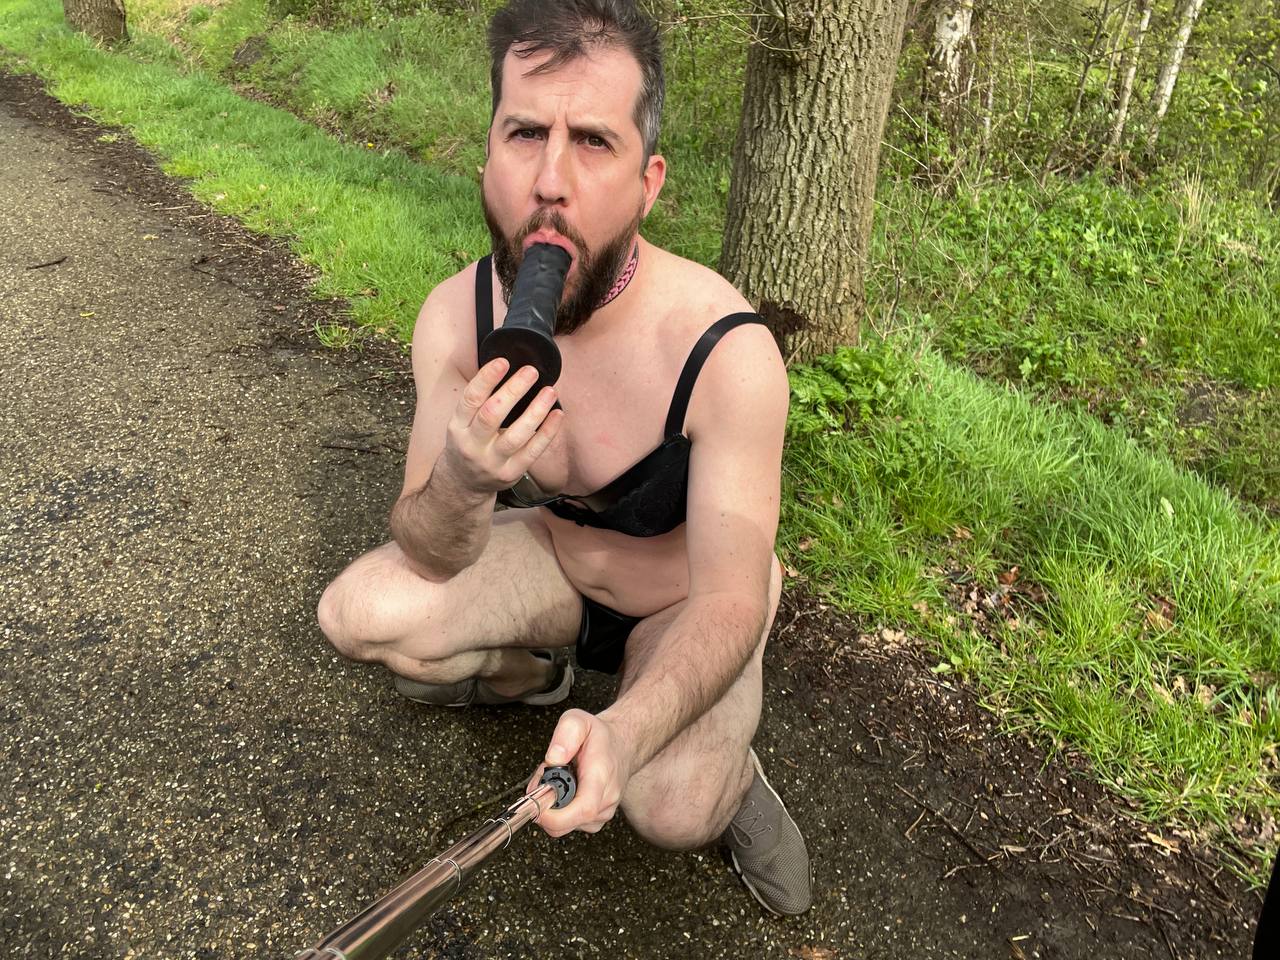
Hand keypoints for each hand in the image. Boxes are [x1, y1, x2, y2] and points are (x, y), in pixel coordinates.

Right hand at [439, 358, 562, 492]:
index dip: (486, 378)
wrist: (463, 484)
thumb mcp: (461, 423)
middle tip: (531, 372)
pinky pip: (533, 451)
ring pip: (516, 435)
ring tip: (549, 391)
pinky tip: (557, 414)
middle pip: (492, 415)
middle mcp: (472, 445)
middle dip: (513, 390)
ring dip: (536, 411)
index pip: (470, 399)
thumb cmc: (468, 443)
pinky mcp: (511, 473)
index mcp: (457, 427)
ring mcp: (492, 462)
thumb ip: (480, 401)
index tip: (503, 361)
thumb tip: (507, 368)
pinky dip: (547, 432)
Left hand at [526, 709, 632, 836]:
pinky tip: (564, 791)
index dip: (555, 816)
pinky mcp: (596, 819)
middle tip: (543, 781)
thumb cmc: (600, 737)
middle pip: (566, 824)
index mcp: (601, 777)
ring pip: (564, 826)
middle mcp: (605, 800)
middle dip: (543, 807)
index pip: (584, 810)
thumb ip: (565, 734)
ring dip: (551, 808)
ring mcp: (602, 813)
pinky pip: (570, 824)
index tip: (536, 805)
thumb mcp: (579, 720)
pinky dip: (559, 812)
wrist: (621, 746)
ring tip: (557, 781)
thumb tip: (553, 758)